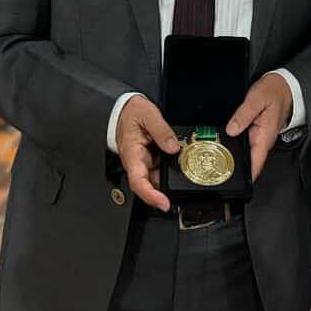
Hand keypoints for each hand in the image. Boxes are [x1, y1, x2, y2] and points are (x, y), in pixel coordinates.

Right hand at [116, 97, 179, 211]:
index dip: (151, 196)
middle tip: (184, 185)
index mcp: (131, 154)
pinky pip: (159, 167)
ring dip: (170, 178)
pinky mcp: (149, 158)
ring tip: (186, 170)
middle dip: (166, 189)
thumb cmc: (131, 111)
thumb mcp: (148, 114)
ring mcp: (143, 161)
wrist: (125, 107)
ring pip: (157, 176)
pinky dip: (170, 168)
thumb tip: (173, 147)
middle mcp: (136, 161)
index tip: (163, 203)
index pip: (138, 182)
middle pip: (150, 183)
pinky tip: (181, 164)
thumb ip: (161, 131)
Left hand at [226, 74, 292, 180]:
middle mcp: (263, 140)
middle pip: (247, 161)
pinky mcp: (256, 132)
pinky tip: (225, 141)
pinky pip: (245, 143)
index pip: (256, 165)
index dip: (245, 176)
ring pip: (245, 152)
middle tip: (215, 166)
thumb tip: (231, 129)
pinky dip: (235, 144)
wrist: (284, 85)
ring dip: (232, 154)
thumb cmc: (274, 91)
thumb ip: (244, 114)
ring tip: (216, 153)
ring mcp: (260, 137)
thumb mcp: (256, 99)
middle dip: (232, 165)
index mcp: (265, 136)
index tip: (233, 182)